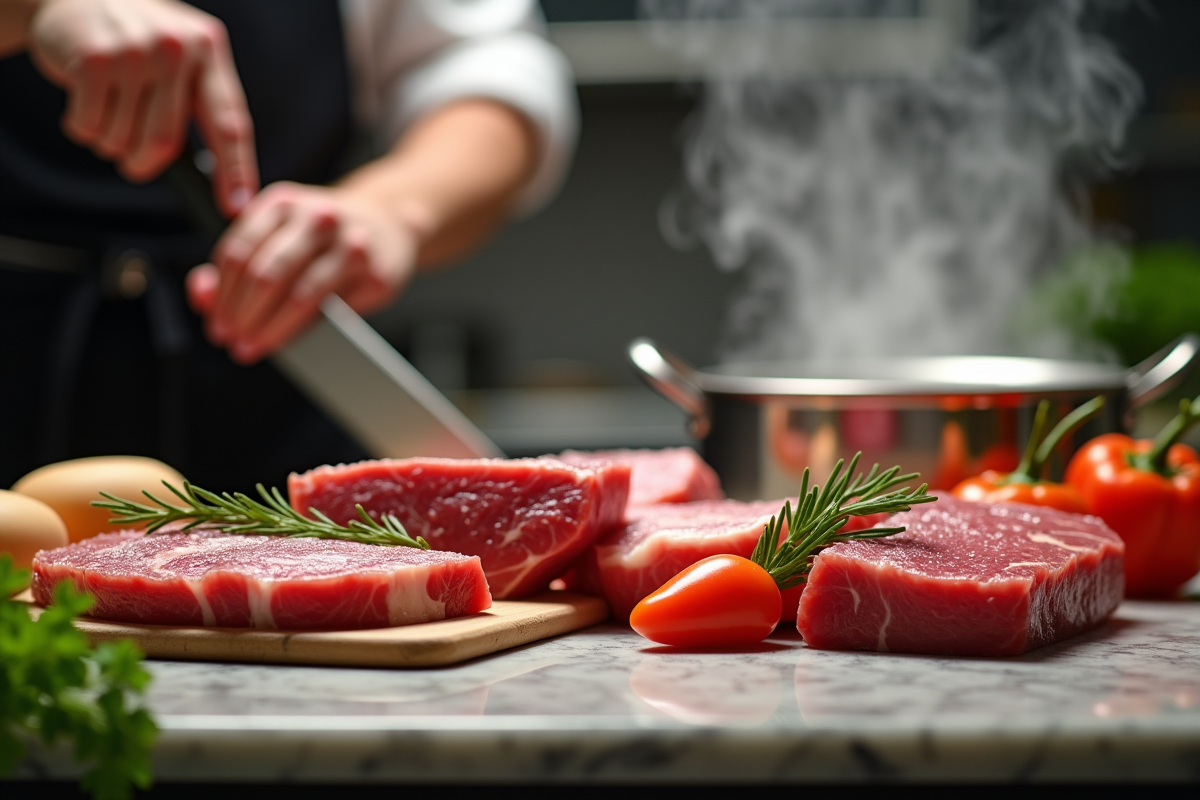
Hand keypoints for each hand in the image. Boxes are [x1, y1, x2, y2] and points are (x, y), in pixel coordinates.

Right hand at [27, 0, 256, 213]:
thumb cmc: (134, 39)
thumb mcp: (180, 56)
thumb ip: (197, 100)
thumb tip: (219, 176)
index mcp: (208, 50)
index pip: (230, 123)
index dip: (236, 171)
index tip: (237, 207)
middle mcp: (177, 47)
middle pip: (164, 143)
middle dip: (143, 165)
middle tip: (132, 163)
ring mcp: (134, 50)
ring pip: (122, 140)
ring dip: (109, 144)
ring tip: (107, 112)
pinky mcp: (93, 58)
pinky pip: (88, 126)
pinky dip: (82, 129)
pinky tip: (83, 100)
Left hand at [186, 181, 421, 363]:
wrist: (387, 226)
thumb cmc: (321, 239)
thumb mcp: (275, 236)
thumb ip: (235, 263)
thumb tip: (202, 296)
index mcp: (282, 204)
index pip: (238, 252)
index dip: (221, 295)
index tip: (216, 325)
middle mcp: (316, 217)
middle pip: (265, 274)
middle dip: (244, 315)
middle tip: (234, 342)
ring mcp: (350, 243)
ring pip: (301, 295)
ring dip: (272, 328)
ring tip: (256, 346)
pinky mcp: (374, 271)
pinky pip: (334, 310)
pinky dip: (309, 328)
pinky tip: (293, 339)